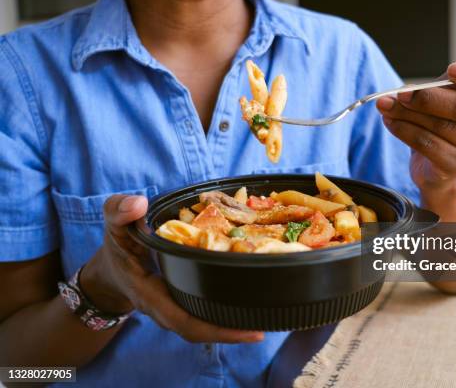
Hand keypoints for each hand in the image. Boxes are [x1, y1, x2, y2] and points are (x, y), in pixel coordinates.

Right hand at [80, 194, 263, 343]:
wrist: (110, 272)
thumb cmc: (116, 249)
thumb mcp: (113, 226)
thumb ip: (120, 211)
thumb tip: (138, 204)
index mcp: (149, 294)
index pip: (183, 319)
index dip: (214, 329)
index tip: (246, 331)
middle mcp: (164, 309)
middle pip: (199, 331)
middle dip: (230, 333)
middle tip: (261, 331)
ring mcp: (174, 310)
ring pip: (203, 326)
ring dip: (230, 328)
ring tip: (263, 321)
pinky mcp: (182, 304)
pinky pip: (203, 315)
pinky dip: (224, 315)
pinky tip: (248, 307)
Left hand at [376, 50, 455, 191]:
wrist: (434, 164)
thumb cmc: (447, 120)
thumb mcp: (451, 92)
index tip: (451, 69)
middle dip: (428, 98)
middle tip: (401, 91)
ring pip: (441, 126)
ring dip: (408, 113)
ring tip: (386, 105)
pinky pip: (427, 144)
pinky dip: (405, 130)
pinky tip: (390, 121)